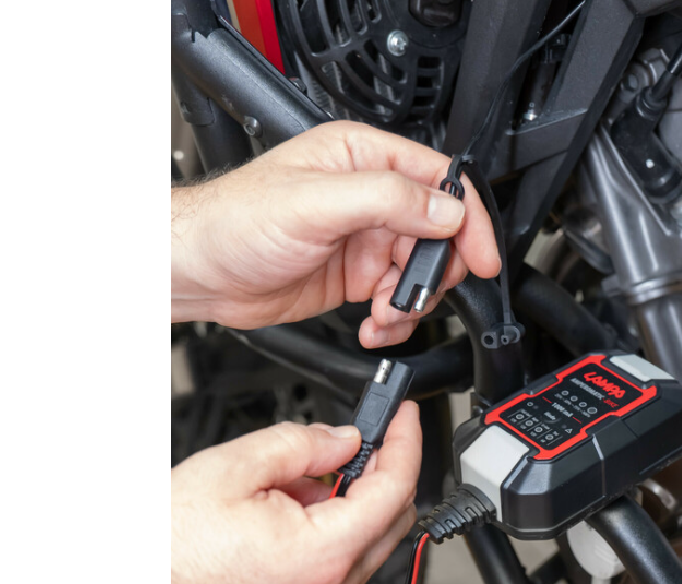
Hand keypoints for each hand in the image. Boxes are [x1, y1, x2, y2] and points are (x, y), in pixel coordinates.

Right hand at [170, 404, 420, 583]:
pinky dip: (326, 541)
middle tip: (349, 442)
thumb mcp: (232, 469)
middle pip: (389, 522)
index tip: (405, 417)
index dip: (405, 443)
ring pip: (361, 550)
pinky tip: (278, 522)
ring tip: (286, 487)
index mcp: (324, 552)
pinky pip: (333, 576)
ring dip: (346, 509)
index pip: (395, 488)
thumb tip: (341, 440)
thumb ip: (300, 445)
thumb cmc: (165, 552)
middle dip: (379, 474)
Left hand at [171, 120, 500, 347]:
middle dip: (434, 272)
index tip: (481, 256)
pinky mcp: (355, 276)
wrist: (200, 271)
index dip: (467, 219)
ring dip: (411, 303)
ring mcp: (364, 238)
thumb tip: (443, 209)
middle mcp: (369, 196)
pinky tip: (373, 326)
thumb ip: (387, 200)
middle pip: (438, 234)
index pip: (440, 181)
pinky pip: (396, 300)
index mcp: (363, 158)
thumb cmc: (235, 221)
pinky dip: (394, 320)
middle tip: (414, 295)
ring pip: (420, 273)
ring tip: (384, 316)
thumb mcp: (317, 202)